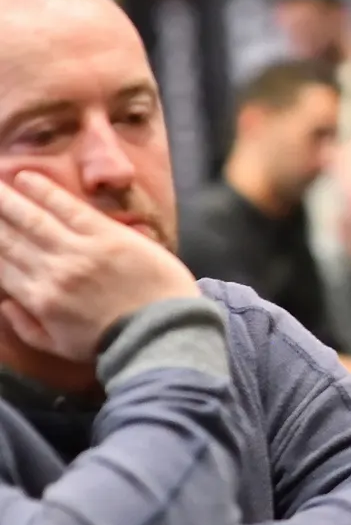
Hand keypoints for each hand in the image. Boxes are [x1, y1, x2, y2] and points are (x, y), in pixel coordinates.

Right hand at [0, 171, 197, 360]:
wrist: (161, 334)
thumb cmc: (113, 343)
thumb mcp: (61, 347)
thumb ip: (27, 326)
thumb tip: (3, 303)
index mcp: (39, 299)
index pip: (1, 265)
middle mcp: (51, 272)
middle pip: (9, 238)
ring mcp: (79, 251)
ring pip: (32, 219)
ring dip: (8, 198)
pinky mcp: (107, 236)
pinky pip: (69, 208)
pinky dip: (46, 191)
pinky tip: (26, 177)